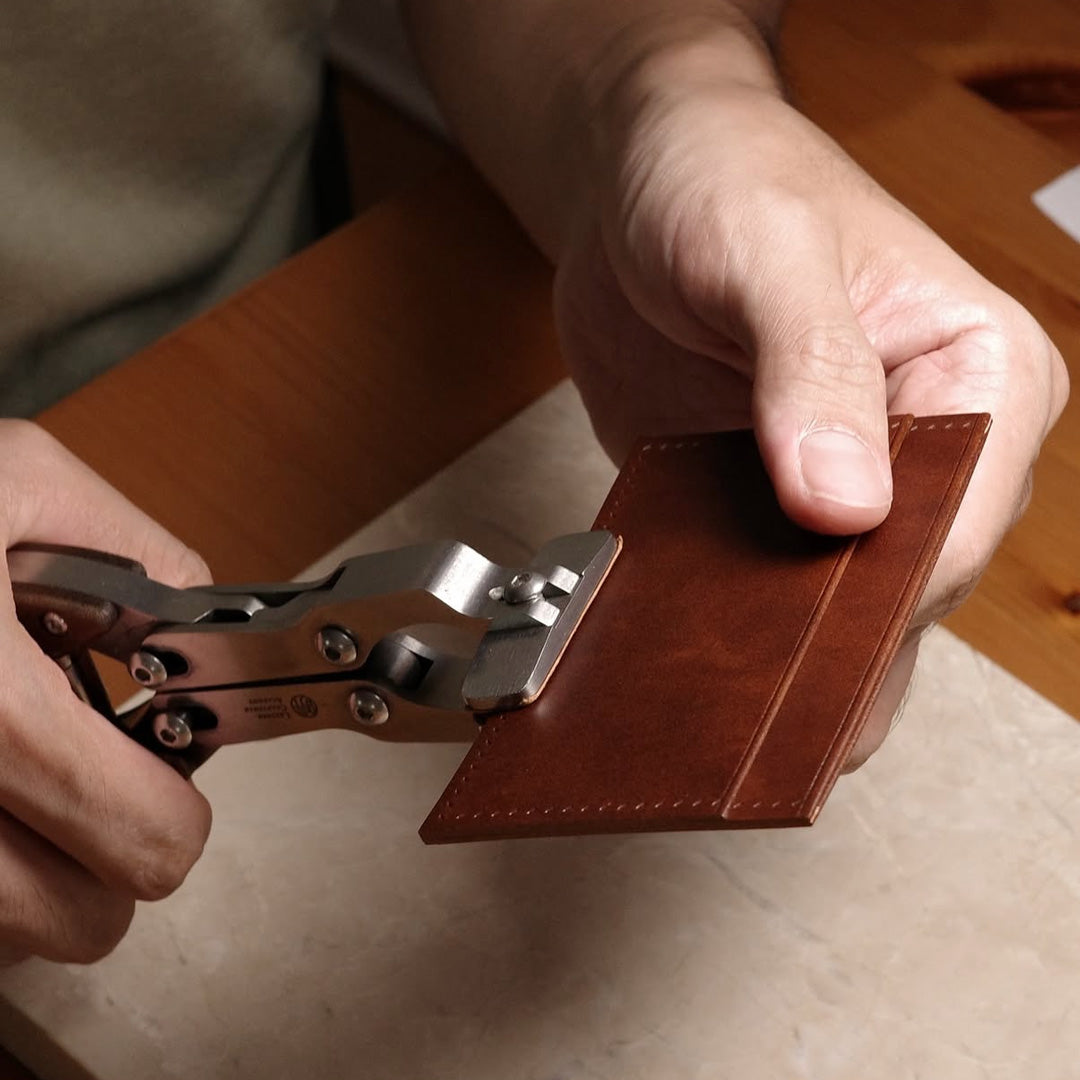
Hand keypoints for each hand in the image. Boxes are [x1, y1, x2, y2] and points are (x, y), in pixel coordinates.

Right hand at [0, 422, 211, 962]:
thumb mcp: (23, 480)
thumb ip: (141, 555)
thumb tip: (192, 632)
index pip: (140, 836)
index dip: (177, 808)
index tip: (167, 771)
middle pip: (81, 922)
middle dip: (112, 852)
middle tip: (98, 776)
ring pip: (8, 938)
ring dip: (37, 871)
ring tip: (22, 772)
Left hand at [554, 77, 1068, 765]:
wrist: (635, 180)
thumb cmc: (719, 174)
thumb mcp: (768, 247)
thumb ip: (814, 370)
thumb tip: (847, 504)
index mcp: (978, 375)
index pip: (957, 528)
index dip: (885, 599)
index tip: (811, 655)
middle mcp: (928, 444)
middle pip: (897, 587)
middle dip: (828, 649)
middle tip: (749, 718)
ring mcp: (845, 483)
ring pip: (832, 607)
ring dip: (774, 655)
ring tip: (710, 710)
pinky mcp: (769, 502)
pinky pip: (760, 586)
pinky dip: (724, 626)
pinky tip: (681, 655)